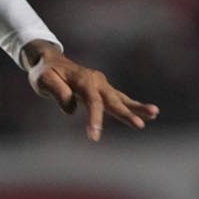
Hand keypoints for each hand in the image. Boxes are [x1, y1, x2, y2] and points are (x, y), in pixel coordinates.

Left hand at [24, 40, 158, 140]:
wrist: (50, 61)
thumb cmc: (44, 72)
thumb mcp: (43, 80)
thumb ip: (58, 92)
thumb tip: (71, 110)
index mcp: (82, 80)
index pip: (91, 102)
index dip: (94, 119)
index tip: (94, 137)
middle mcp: (96, 81)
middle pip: (113, 100)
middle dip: (126, 114)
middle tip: (139, 125)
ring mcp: (102, 85)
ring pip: (121, 98)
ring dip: (137, 108)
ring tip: (155, 113)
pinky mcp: (104, 89)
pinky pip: (120, 99)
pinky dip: (133, 107)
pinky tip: (149, 114)